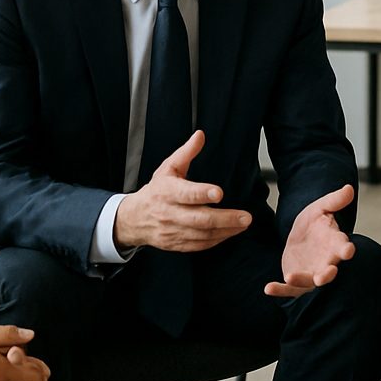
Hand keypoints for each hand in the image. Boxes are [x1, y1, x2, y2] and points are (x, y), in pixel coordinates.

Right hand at [113, 131, 251, 251]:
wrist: (135, 219)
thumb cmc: (156, 191)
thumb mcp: (168, 168)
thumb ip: (186, 152)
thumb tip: (200, 135)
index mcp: (167, 191)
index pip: (186, 193)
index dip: (202, 193)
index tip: (219, 193)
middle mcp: (169, 213)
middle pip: (199, 219)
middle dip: (224, 218)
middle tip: (245, 216)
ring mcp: (173, 231)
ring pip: (202, 234)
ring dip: (225, 230)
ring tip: (243, 223)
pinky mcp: (177, 244)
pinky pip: (200, 245)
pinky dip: (217, 240)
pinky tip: (230, 232)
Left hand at [265, 185, 356, 297]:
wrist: (300, 238)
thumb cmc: (314, 224)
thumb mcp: (320, 208)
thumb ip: (334, 200)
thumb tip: (349, 188)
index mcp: (334, 243)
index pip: (342, 246)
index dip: (346, 249)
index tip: (348, 250)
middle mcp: (326, 262)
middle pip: (329, 271)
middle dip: (328, 274)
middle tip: (325, 276)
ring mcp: (311, 273)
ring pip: (309, 282)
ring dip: (302, 281)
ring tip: (290, 276)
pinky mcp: (296, 281)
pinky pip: (289, 289)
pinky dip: (280, 290)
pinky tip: (268, 288)